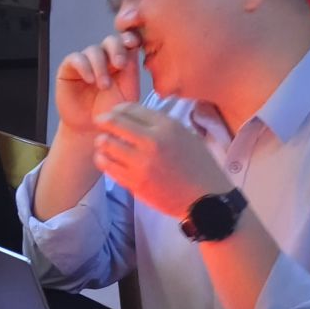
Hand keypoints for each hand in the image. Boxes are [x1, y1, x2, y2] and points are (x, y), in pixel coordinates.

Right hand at [55, 33, 142, 134]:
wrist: (92, 128)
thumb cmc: (113, 112)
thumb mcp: (129, 92)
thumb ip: (131, 71)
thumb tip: (135, 49)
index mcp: (123, 61)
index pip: (126, 42)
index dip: (129, 38)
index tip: (134, 43)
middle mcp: (105, 59)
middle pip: (110, 40)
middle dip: (116, 48)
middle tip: (120, 64)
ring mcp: (87, 62)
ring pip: (93, 49)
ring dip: (100, 65)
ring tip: (104, 85)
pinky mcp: (69, 69)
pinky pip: (76, 59)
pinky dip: (84, 67)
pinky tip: (90, 80)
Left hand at [90, 103, 231, 219]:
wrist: (207, 199)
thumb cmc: (198, 165)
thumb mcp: (184, 135)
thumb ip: (158, 124)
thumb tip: (130, 116)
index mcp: (167, 127)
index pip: (129, 108)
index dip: (117, 110)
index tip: (113, 114)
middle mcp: (152, 142)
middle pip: (112, 123)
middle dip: (103, 122)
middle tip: (102, 126)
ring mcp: (141, 164)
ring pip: (105, 144)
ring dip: (102, 142)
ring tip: (106, 145)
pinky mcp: (134, 183)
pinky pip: (107, 166)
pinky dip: (104, 160)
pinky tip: (109, 160)